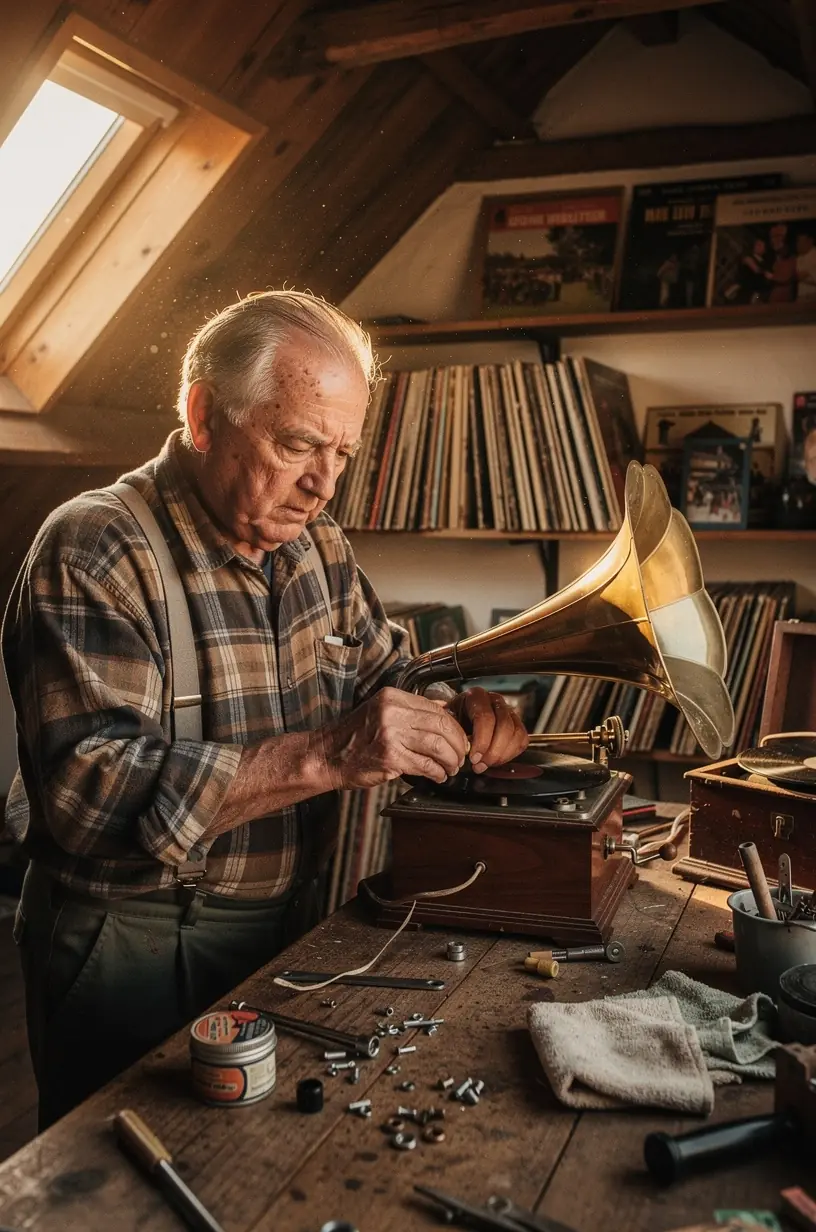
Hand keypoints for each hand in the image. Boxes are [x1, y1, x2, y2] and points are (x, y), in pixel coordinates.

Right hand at [319, 687, 469, 790]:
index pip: (437, 709)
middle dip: (457, 744)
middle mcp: (392, 712)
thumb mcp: (380, 712)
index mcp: (392, 697)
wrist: (326, 756)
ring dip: (450, 760)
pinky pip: (426, 765)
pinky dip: (437, 773)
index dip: (454, 727)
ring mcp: (390, 735)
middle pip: (442, 726)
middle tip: (461, 756)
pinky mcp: (390, 758)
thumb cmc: (354, 737)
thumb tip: (446, 713)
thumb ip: (410, 711)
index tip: (459, 739)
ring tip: (451, 768)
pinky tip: (438, 776)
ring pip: (438, 746)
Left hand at [448, 687, 528, 772]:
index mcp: (477, 696)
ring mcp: (509, 711)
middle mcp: (495, 700)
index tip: (473, 758)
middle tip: (479, 765)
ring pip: (516, 733)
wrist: (460, 715)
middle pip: (504, 726)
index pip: (485, 717)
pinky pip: (522, 740)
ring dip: (502, 755)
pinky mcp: (517, 723)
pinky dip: (511, 754)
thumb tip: (460, 748)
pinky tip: (496, 761)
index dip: (481, 741)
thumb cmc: (454, 719)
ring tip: (486, 765)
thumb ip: (454, 731)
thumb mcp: (448, 720)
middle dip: (492, 751)